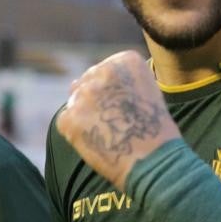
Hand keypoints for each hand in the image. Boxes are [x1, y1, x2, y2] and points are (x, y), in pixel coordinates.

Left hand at [57, 50, 180, 190]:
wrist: (153, 160)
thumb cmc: (154, 130)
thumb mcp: (147, 92)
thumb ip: (121, 82)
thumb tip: (79, 83)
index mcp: (126, 61)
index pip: (106, 69)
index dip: (112, 90)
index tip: (123, 106)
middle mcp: (102, 72)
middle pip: (88, 81)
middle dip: (96, 100)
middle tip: (111, 122)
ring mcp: (83, 95)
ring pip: (75, 100)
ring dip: (85, 114)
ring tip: (105, 133)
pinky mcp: (69, 118)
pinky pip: (66, 120)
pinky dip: (76, 132)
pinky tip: (95, 141)